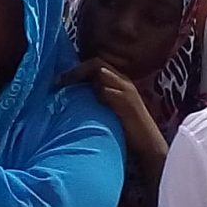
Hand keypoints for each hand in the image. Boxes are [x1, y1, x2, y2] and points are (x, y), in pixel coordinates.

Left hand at [62, 59, 167, 179]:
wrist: (148, 143)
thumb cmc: (127, 129)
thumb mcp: (111, 108)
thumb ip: (99, 98)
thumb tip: (74, 96)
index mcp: (120, 81)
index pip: (97, 64)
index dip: (77, 68)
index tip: (60, 79)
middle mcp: (123, 81)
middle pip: (97, 64)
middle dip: (76, 70)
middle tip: (58, 81)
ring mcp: (126, 91)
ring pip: (101, 73)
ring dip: (81, 78)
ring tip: (65, 87)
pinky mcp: (126, 102)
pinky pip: (106, 90)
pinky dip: (93, 92)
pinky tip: (82, 101)